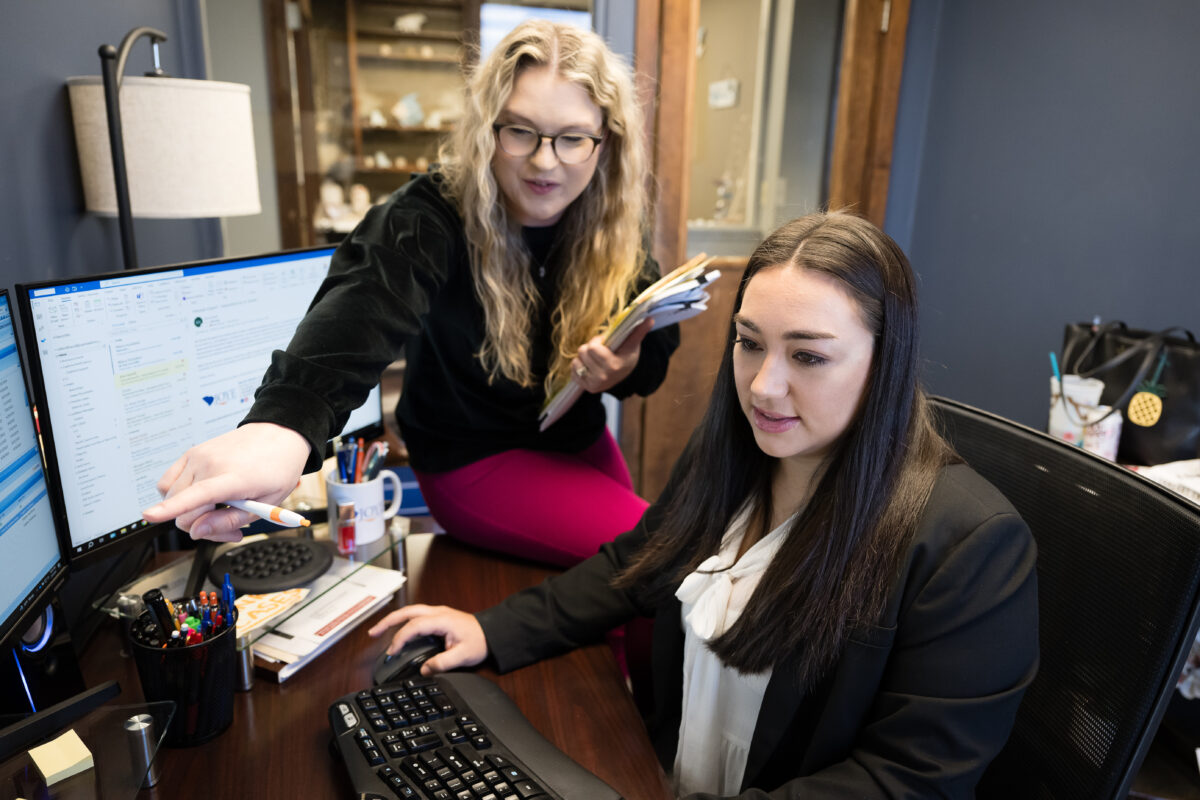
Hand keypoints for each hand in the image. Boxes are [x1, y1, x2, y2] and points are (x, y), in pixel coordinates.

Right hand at [142, 422, 310, 541]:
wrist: (279, 434)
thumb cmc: (277, 468)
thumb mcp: (267, 503)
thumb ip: (230, 521)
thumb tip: (198, 531)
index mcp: (233, 477)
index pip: (197, 495)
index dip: (171, 509)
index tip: (150, 516)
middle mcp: (210, 464)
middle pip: (183, 509)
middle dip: (201, 527)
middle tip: (231, 529)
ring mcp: (197, 457)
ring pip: (172, 497)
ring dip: (189, 512)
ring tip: (218, 509)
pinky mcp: (190, 453)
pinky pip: (167, 482)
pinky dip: (177, 494)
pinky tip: (201, 495)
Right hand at [368, 604, 487, 675]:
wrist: (492, 632)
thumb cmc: (480, 641)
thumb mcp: (463, 656)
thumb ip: (443, 663)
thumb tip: (424, 670)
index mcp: (442, 619)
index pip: (414, 626)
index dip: (400, 638)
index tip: (392, 652)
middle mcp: (437, 612)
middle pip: (406, 612)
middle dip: (387, 622)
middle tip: (372, 633)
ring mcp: (437, 612)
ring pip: (409, 612)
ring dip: (393, 620)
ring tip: (378, 631)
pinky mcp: (437, 616)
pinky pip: (415, 616)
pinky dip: (402, 621)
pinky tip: (396, 630)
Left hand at [571, 317, 653, 393]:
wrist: (624, 373)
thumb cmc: (626, 354)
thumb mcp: (632, 343)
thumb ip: (639, 330)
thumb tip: (649, 318)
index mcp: (614, 366)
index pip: (592, 348)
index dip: (597, 342)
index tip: (605, 344)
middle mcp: (603, 378)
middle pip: (582, 351)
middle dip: (590, 348)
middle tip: (600, 351)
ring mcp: (594, 385)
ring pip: (576, 361)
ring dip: (584, 357)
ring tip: (596, 359)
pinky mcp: (586, 388)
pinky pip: (573, 370)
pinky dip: (580, 366)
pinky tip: (591, 367)